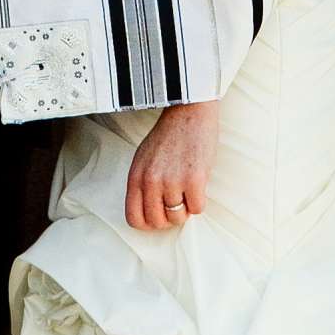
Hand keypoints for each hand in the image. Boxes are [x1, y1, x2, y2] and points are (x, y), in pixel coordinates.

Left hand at [126, 99, 216, 232]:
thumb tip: (149, 212)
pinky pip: (197, 209)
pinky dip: (199, 201)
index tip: (159, 216)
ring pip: (178, 217)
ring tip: (187, 189)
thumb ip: (143, 184)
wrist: (189, 112)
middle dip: (169, 217)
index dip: (148, 222)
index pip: (134, 218)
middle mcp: (151, 181)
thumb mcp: (144, 158)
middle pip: (157, 222)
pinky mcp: (194, 180)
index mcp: (135, 176)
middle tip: (177, 203)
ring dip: (185, 209)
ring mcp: (172, 181)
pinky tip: (198, 184)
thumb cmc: (169, 135)